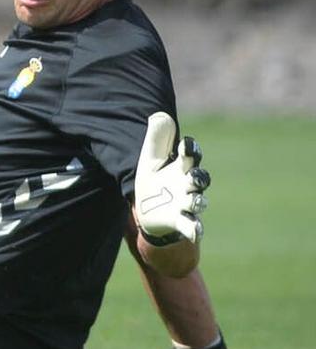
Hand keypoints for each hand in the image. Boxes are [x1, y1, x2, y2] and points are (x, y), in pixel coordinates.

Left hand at [135, 112, 207, 245]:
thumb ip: (157, 138)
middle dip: (198, 176)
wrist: (149, 208)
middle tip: (193, 175)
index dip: (189, 149)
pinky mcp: (180, 221)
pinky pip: (191, 225)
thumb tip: (158, 116)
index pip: (190, 154)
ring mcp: (186, 203)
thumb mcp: (151, 157)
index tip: (185, 145)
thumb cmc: (154, 178)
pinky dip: (195, 228)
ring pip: (197, 201)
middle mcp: (188, 184)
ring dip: (197, 200)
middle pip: (200, 178)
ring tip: (195, 200)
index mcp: (182, 165)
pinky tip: (196, 232)